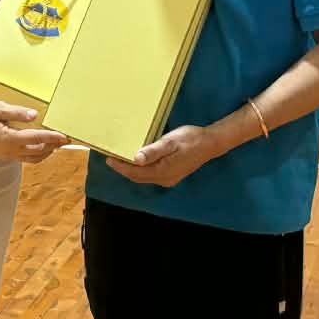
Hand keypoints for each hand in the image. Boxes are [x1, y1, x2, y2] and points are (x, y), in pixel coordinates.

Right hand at [0, 100, 63, 163]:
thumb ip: (17, 112)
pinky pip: (25, 159)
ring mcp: (6, 155)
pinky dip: (36, 155)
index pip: (36, 139)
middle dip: (53, 146)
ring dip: (46, 153)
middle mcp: (9, 150)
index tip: (64, 136)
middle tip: (65, 139)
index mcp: (9, 138)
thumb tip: (34, 115)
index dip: (52, 138)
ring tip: (56, 144)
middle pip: (38, 152)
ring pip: (32, 159)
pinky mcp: (4, 155)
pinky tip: (40, 147)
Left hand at [107, 124, 224, 188]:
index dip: (120, 167)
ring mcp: (168, 179)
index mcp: (162, 171)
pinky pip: (151, 175)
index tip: (108, 158)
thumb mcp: (170, 141)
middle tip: (110, 157)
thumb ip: (153, 151)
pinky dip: (141, 170)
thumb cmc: (190, 139)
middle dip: (123, 169)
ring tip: (120, 158)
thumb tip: (136, 159)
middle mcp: (164, 179)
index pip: (135, 172)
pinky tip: (138, 161)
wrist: (210, 144)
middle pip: (138, 177)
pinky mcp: (172, 175)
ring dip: (132, 170)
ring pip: (144, 177)